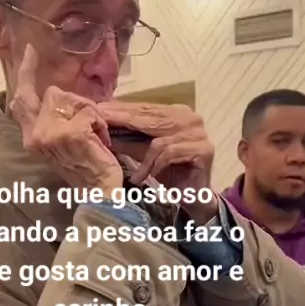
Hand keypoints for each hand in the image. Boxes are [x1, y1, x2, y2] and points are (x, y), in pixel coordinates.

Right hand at [10, 45, 122, 195]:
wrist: (99, 193)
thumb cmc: (84, 170)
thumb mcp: (60, 145)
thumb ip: (52, 123)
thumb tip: (58, 98)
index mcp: (31, 137)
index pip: (21, 100)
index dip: (25, 73)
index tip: (30, 52)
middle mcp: (35, 134)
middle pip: (53, 94)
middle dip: (76, 102)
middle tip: (90, 120)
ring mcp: (51, 133)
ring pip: (73, 100)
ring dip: (90, 114)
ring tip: (96, 136)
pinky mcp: (71, 132)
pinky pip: (88, 111)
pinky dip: (100, 124)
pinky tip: (102, 141)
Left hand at [99, 101, 216, 222]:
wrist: (194, 197)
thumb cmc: (169, 174)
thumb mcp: (144, 154)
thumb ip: (128, 141)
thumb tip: (104, 127)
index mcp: (178, 113)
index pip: (147, 108)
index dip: (123, 110)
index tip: (100, 109)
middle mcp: (191, 119)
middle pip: (152, 119)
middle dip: (125, 122)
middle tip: (103, 124)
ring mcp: (199, 133)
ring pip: (160, 140)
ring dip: (142, 159)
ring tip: (131, 174)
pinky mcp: (204, 150)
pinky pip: (170, 154)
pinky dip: (154, 167)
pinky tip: (144, 178)